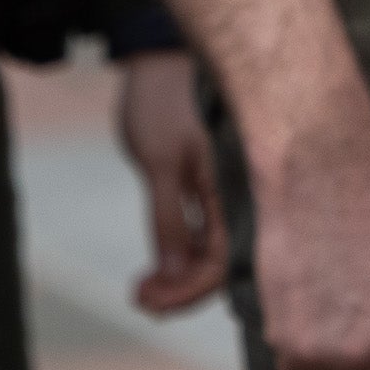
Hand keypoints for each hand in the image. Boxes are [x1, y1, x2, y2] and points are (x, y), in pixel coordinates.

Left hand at [116, 50, 226, 315]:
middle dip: (180, 291)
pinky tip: (150, 271)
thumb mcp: (161, 161)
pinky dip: (173, 259)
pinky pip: (195, 239)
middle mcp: (229, 198)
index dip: (189, 290)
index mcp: (230, 190)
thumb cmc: (161, 106)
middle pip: (217, 266)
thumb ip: (169, 218)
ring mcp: (213, 197)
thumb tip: (173, 274)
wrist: (153, 66)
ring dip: (175, 279)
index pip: (221, 262)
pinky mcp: (196, 192)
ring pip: (205, 255)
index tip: (151, 302)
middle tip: (140, 300)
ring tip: (140, 289)